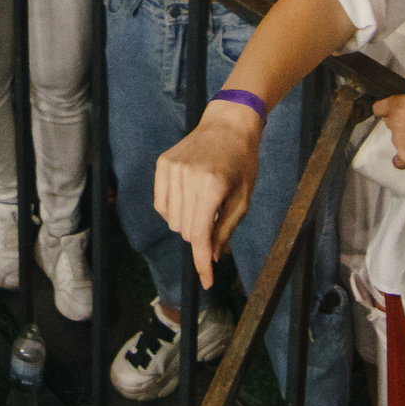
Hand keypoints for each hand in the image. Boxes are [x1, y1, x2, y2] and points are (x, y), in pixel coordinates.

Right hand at [153, 101, 262, 288]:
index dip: (201, 262)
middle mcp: (188, 176)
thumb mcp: (243, 198)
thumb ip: (225, 229)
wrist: (228, 124)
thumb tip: (210, 257)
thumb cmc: (242, 162)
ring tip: (203, 206)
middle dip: (199, 237)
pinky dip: (172, 211)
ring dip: (186, 224)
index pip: (199, 235)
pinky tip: (187, 201)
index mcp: (212, 186)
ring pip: (171, 220)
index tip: (206, 281)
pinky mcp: (163, 163)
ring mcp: (172, 168)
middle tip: (215, 223)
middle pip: (184, 230)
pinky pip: (161, 204)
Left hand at [373, 82, 404, 170]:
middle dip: (401, 124)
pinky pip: (399, 161)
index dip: (385, 110)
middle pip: (390, 123)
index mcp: (397, 106)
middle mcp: (394, 123)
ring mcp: (398, 141)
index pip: (378, 108)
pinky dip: (403, 160)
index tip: (392, 111)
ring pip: (397, 140)